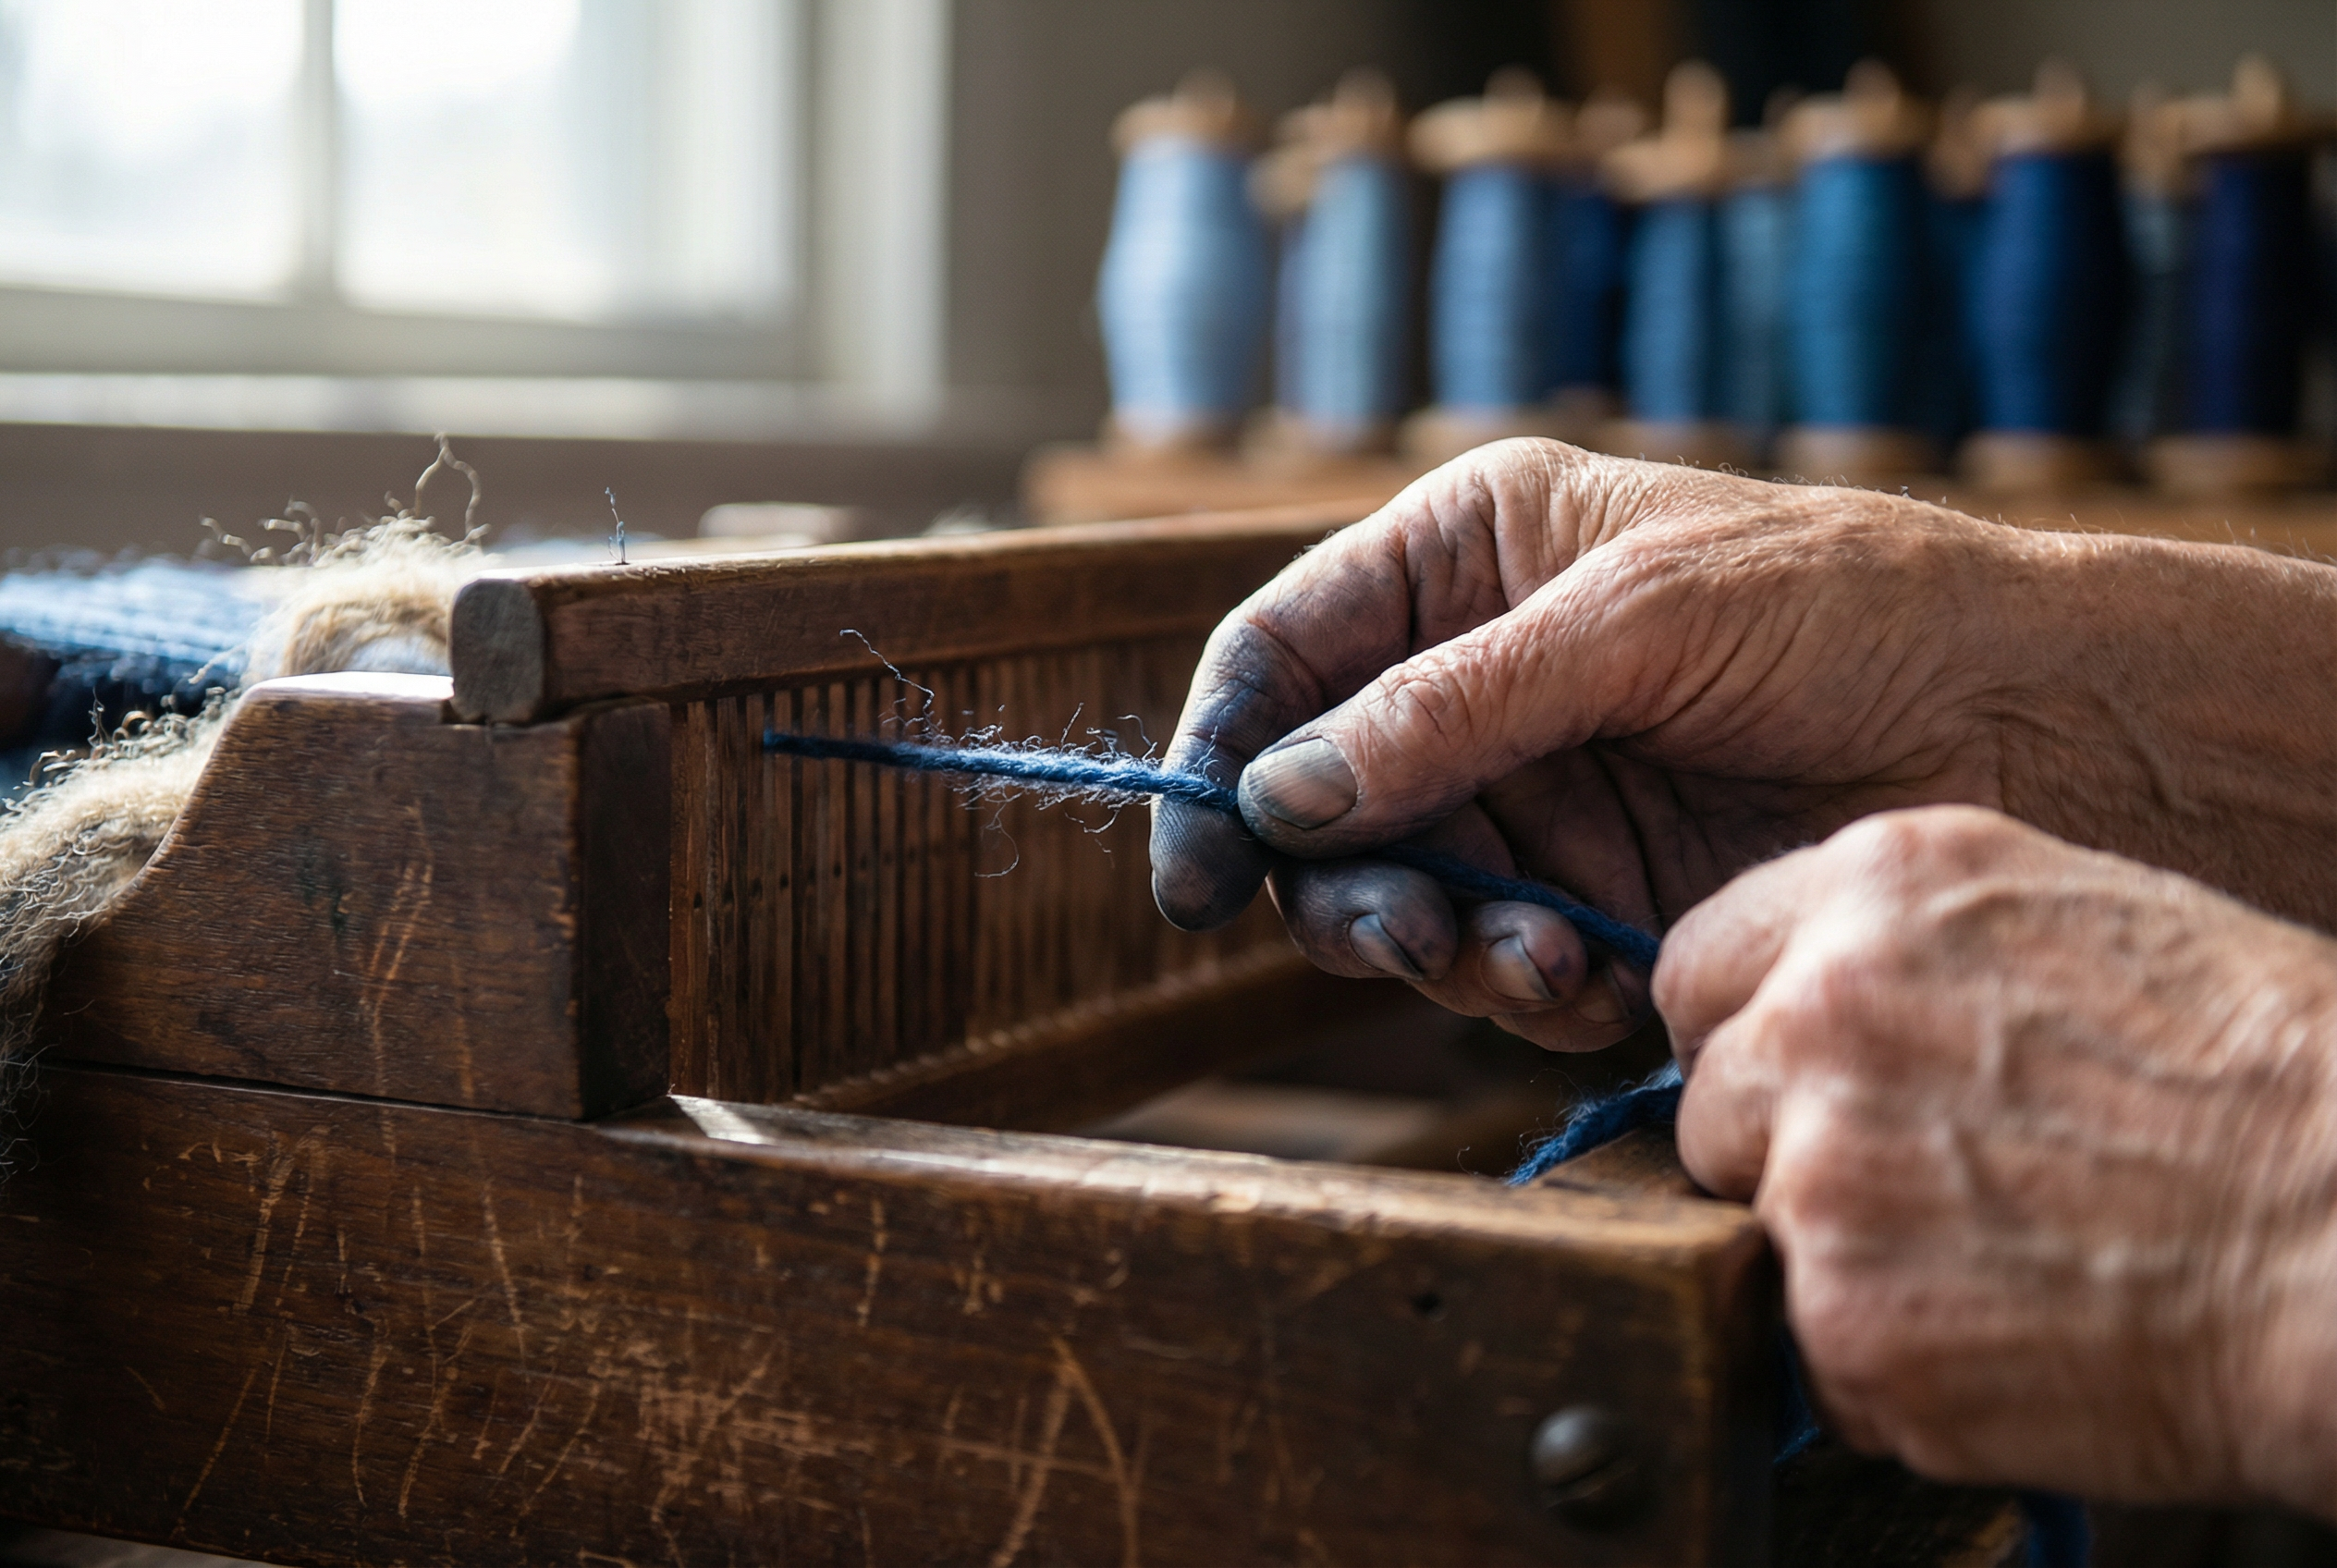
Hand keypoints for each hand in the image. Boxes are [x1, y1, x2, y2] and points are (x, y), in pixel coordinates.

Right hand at [1152, 440, 2336, 1050]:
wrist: (2034, 725)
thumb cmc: (1848, 610)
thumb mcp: (1638, 622)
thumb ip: (1449, 709)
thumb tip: (1278, 801)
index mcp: (1467, 556)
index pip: (1283, 653)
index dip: (1220, 756)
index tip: (1198, 876)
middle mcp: (1475, 678)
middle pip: (1317, 802)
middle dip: (1343, 883)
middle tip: (1403, 938)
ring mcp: (1532, 793)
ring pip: (1397, 897)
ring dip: (1439, 948)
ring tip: (1533, 963)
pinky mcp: (1592, 894)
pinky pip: (1492, 964)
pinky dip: (1521, 990)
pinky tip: (1597, 982)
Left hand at [1661, 805, 2336, 1513]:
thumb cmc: (2272, 1082)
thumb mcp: (2080, 924)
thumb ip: (1913, 953)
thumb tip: (1815, 998)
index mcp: (1878, 891)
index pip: (1698, 967)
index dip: (1745, 1039)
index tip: (1796, 1086)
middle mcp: (1821, 1011)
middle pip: (1709, 1105)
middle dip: (1779, 1155)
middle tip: (1915, 1191)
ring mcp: (1820, 1167)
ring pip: (1753, 1230)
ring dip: (1839, 1260)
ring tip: (1991, 1262)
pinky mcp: (1844, 1314)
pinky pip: (1815, 1351)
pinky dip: (1891, 1364)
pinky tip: (2008, 1334)